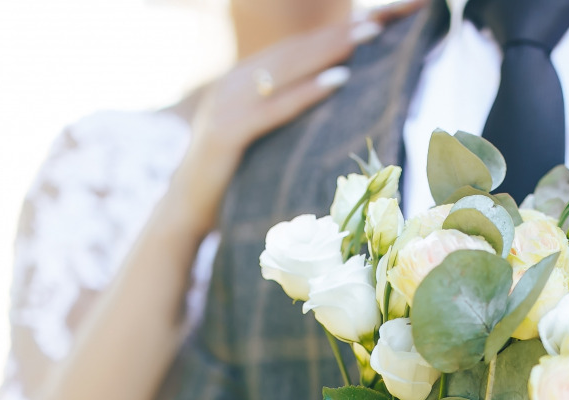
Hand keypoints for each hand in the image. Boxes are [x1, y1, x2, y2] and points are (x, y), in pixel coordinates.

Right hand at [170, 3, 422, 226]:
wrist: (184, 211)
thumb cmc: (233, 179)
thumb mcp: (263, 138)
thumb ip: (287, 115)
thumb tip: (335, 103)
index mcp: (246, 79)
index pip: (299, 48)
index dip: (337, 32)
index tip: (380, 19)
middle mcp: (236, 81)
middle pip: (298, 49)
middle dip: (343, 31)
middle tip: (384, 16)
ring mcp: (229, 103)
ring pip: (289, 68)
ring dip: (332, 49)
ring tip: (371, 33)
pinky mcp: (227, 132)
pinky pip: (275, 108)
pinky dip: (308, 91)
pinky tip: (339, 79)